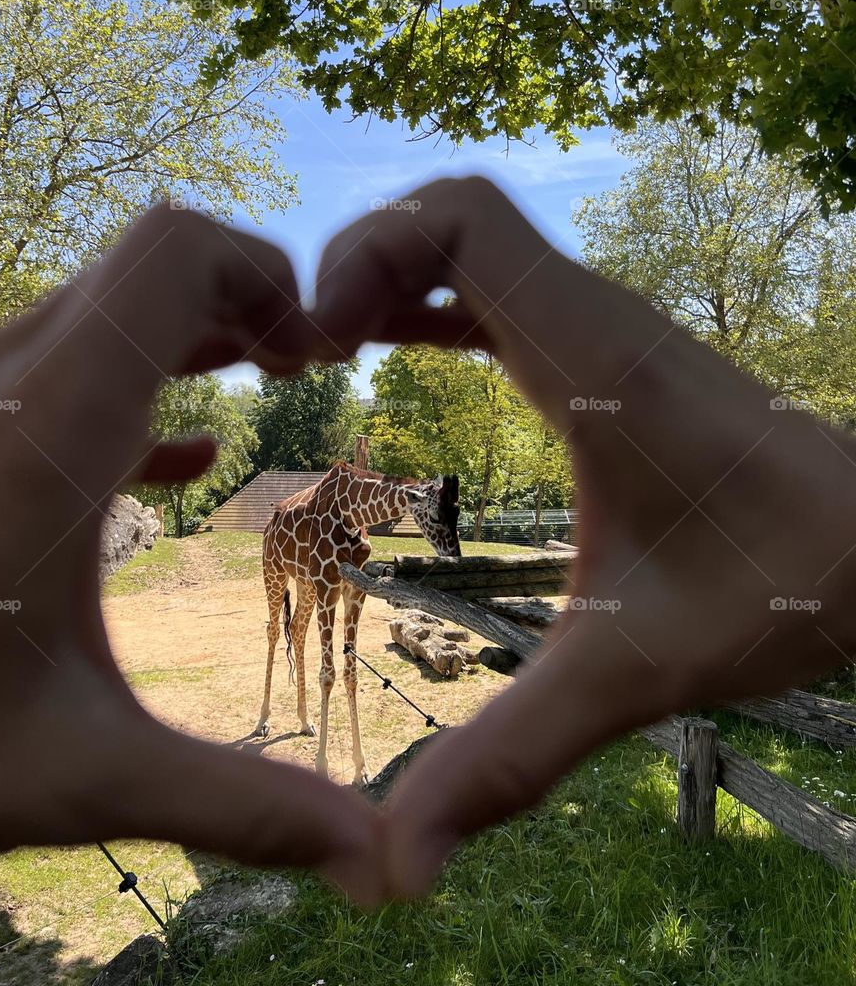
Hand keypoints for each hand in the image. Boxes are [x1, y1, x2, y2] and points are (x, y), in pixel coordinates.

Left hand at [0, 205, 381, 901]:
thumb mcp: (73, 779)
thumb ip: (236, 805)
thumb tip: (374, 855)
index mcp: (45, 436)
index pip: (171, 254)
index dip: (263, 273)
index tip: (317, 355)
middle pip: (140, 268)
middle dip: (242, 299)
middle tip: (307, 368)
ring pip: (92, 310)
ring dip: (187, 336)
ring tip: (259, 388)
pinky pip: (49, 370)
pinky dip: (132, 385)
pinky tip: (184, 460)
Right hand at [312, 176, 855, 898]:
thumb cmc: (773, 587)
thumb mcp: (627, 675)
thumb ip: (507, 759)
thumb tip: (395, 869)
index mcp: (589, 359)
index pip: (461, 219)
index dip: (367, 252)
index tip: (324, 348)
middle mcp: (593, 316)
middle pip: (449, 212)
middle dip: (359, 263)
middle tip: (308, 358)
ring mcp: (603, 324)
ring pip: (474, 241)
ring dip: (391, 277)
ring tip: (333, 356)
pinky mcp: (608, 348)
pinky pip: (499, 287)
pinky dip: (433, 301)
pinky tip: (395, 357)